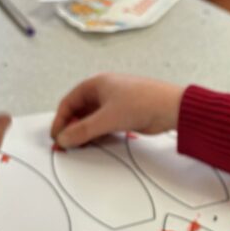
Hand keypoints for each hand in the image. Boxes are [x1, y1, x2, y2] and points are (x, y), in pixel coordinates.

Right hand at [51, 74, 184, 148]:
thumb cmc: (142, 102)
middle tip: (67, 145)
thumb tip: (64, 139)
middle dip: (73, 128)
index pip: (69, 102)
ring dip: (86, 133)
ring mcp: (115, 103)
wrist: (172, 108)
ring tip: (81, 146)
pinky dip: (98, 134)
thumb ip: (83, 130)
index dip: (61, 120)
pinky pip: (104, 125)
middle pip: (80, 111)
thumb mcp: (107, 118)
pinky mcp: (124, 114)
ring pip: (92, 120)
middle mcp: (104, 91)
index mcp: (96, 84)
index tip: (57, 137)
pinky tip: (96, 144)